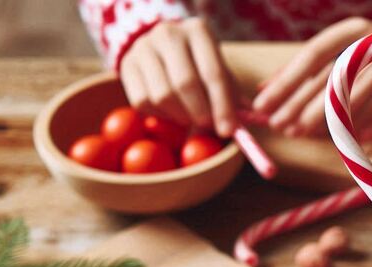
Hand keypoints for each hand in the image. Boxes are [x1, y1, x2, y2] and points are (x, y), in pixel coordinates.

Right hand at [119, 18, 238, 136]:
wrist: (158, 46)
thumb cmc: (197, 63)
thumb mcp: (217, 69)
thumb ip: (231, 94)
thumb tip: (245, 123)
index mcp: (198, 31)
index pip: (213, 73)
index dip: (223, 106)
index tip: (229, 131)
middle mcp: (169, 34)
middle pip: (186, 84)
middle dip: (201, 113)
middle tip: (209, 126)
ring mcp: (144, 47)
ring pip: (162, 95)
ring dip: (180, 116)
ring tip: (190, 118)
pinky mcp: (126, 65)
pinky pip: (142, 101)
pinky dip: (159, 115)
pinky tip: (169, 112)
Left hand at [253, 20, 371, 139]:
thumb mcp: (366, 56)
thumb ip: (322, 72)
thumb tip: (269, 88)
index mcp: (361, 31)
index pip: (316, 54)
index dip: (289, 79)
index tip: (265, 104)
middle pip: (338, 73)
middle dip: (309, 104)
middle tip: (287, 128)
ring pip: (370, 89)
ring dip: (345, 116)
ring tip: (321, 136)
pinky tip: (367, 139)